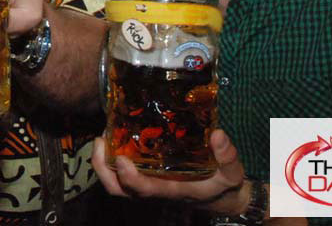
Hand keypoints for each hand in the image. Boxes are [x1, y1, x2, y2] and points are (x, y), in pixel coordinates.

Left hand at [91, 130, 249, 214]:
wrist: (218, 196)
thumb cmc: (221, 183)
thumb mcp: (231, 172)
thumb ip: (228, 156)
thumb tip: (218, 135)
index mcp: (173, 190)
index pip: (146, 190)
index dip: (130, 179)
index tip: (120, 159)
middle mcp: (154, 191)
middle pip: (120, 190)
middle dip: (103, 169)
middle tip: (100, 141)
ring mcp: (146, 185)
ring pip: (115, 184)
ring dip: (101, 164)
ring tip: (100, 137)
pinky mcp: (143, 177)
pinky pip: (118, 175)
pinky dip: (108, 160)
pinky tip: (112, 137)